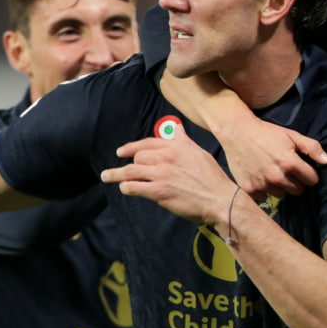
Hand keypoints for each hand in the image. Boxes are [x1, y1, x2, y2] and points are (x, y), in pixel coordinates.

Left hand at [100, 124, 238, 224]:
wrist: (220, 199)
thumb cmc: (212, 178)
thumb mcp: (199, 153)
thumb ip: (184, 141)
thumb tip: (176, 128)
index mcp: (177, 146)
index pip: (148, 143)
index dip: (132, 147)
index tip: (121, 151)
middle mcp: (167, 157)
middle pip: (138, 157)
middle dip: (130, 164)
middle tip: (123, 170)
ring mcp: (161, 174)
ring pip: (131, 171)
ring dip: (116, 174)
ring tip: (107, 176)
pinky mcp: (159, 191)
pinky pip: (135, 187)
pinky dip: (126, 187)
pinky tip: (124, 188)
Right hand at [158, 69, 326, 198]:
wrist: (237, 132)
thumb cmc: (266, 133)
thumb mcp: (292, 135)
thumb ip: (312, 148)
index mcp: (290, 163)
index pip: (311, 180)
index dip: (309, 174)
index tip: (301, 168)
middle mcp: (277, 177)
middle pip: (298, 191)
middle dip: (296, 182)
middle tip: (286, 170)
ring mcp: (262, 184)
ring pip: (281, 195)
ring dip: (280, 187)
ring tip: (272, 173)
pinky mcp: (249, 189)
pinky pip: (264, 197)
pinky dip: (263, 190)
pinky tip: (260, 177)